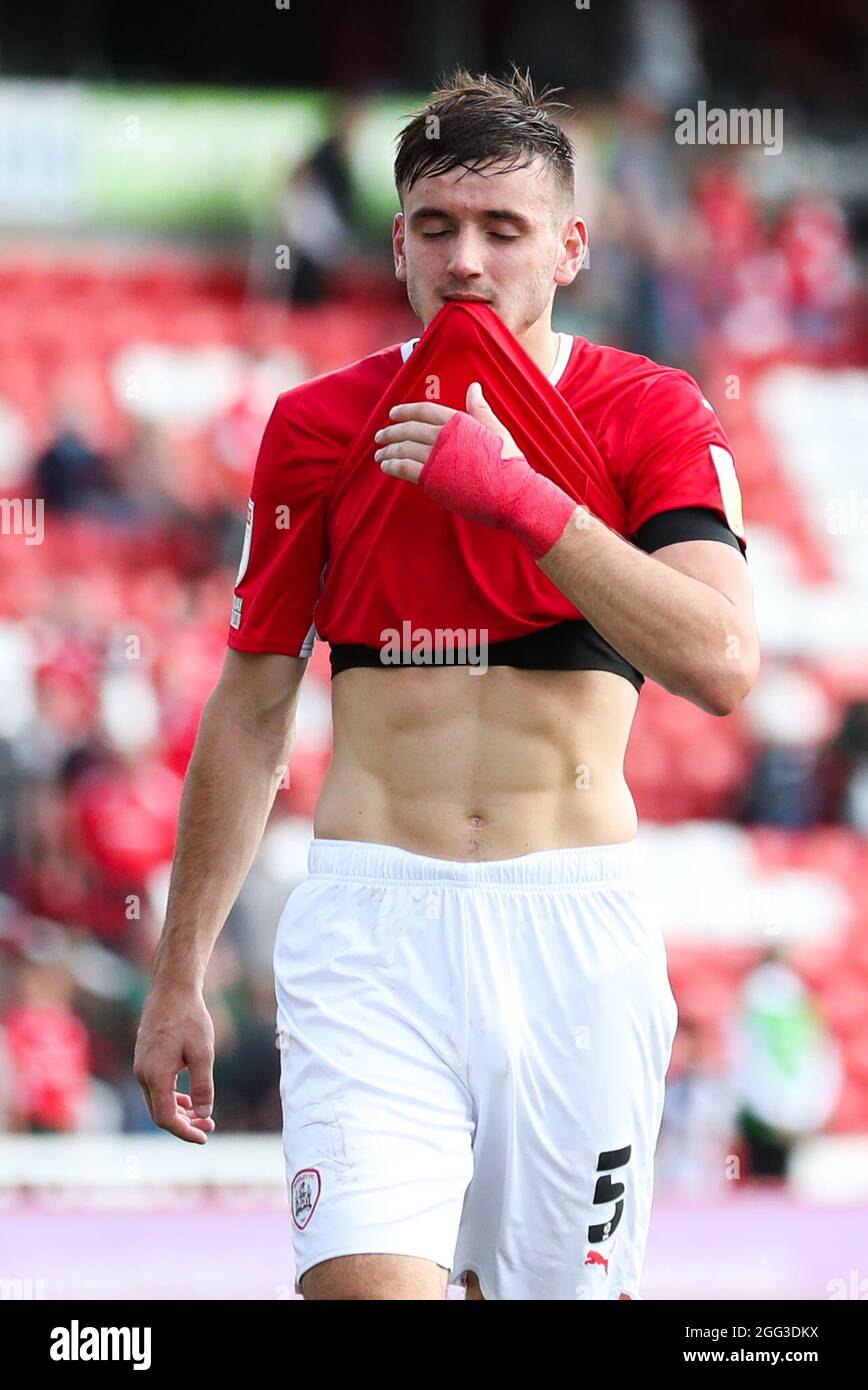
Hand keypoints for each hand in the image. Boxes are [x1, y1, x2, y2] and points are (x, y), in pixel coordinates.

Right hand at [134, 982, 216, 1143]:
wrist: (172, 990)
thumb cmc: (190, 1018)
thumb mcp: (203, 1053)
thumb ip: (202, 1086)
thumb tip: (204, 1115)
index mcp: (155, 1076)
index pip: (166, 1118)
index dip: (185, 1132)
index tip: (205, 1137)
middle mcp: (143, 1074)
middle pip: (160, 1113)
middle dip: (184, 1124)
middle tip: (209, 1126)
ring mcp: (141, 1067)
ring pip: (157, 1101)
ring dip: (179, 1112)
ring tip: (202, 1116)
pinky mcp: (145, 1059)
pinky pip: (156, 1088)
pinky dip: (172, 1098)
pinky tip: (188, 1099)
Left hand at [374, 381, 577, 557]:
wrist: (510, 492)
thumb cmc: (508, 463)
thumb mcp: (496, 430)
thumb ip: (480, 409)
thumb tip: (474, 387)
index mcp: (459, 421)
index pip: (424, 410)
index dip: (405, 410)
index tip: (393, 413)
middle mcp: (444, 436)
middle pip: (408, 429)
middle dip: (391, 432)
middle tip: (380, 436)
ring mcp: (436, 457)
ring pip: (403, 449)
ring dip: (388, 450)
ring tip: (379, 453)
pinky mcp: (432, 478)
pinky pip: (404, 468)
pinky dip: (392, 465)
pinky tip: (385, 466)